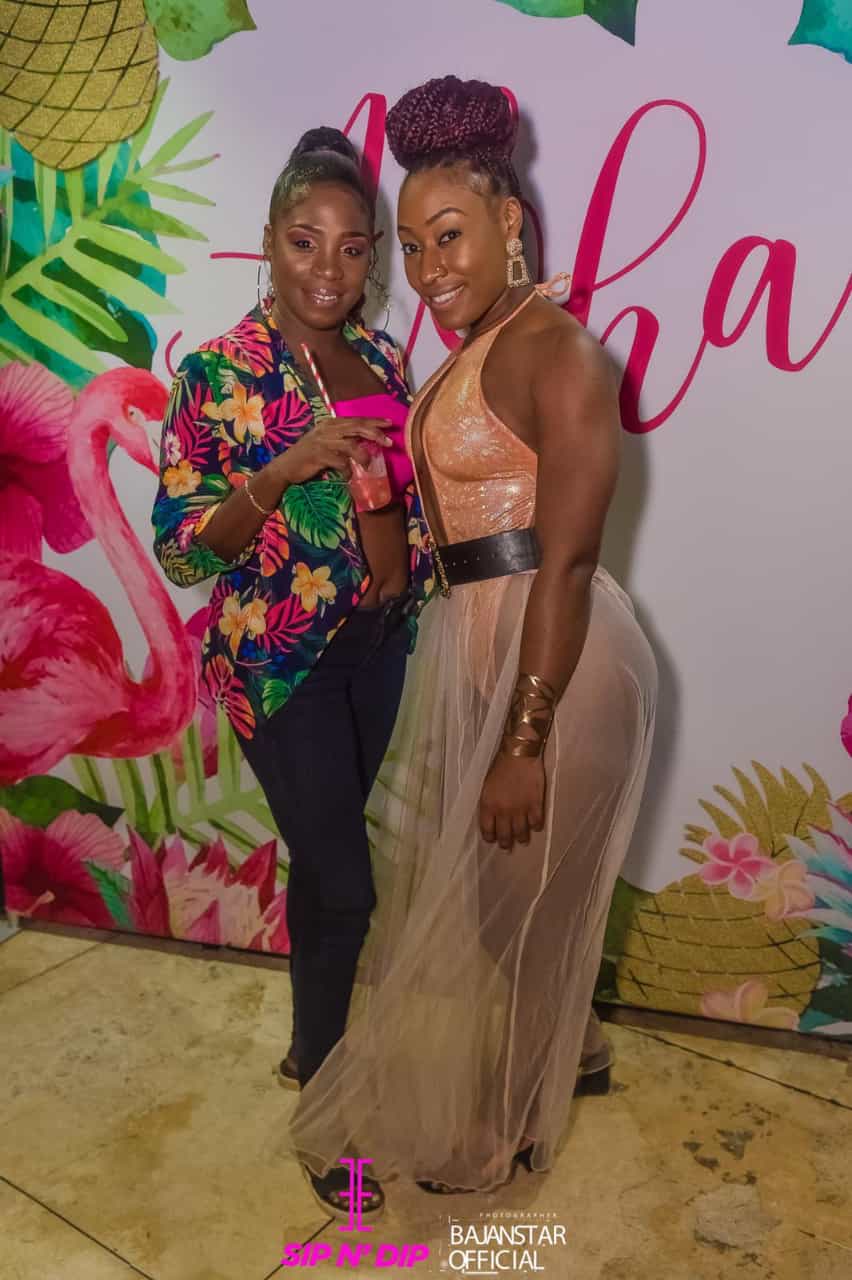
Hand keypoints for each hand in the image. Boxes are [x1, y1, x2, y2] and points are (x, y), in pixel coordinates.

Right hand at [278, 417, 392, 485]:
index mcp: (330, 423)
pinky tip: (348, 476)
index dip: (373, 421)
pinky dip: (347, 470)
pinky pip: (340, 462)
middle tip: (389, 442)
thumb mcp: (325, 442)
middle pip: (356, 427)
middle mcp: (327, 429)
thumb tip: (364, 444)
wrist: (285, 467)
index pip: (356, 419)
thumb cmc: (307, 456)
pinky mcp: (319, 455)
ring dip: (363, 455)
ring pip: (351, 444)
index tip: (389, 423)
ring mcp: (323, 441)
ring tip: (369, 465)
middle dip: (375, 433)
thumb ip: (342, 440)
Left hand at [479, 752, 545, 850]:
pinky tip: (535, 826)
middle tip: (507, 846)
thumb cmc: (500, 766)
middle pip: (505, 835)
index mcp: (488, 805)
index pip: (487, 829)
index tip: (493, 839)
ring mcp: (520, 809)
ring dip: (521, 838)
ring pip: (521, 832)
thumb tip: (491, 816)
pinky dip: (536, 826)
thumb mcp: (486, 786)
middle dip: (506, 842)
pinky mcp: (535, 804)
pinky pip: (536, 823)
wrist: (518, 754)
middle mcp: (503, 811)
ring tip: (522, 839)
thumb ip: (488, 803)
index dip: (490, 837)